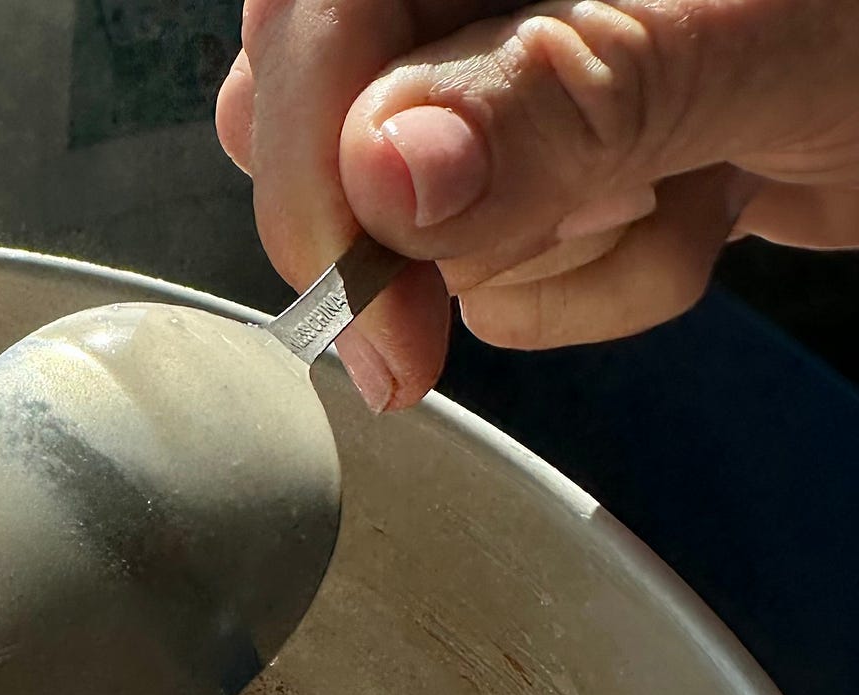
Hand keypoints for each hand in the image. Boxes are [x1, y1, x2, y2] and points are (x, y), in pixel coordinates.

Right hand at [216, 0, 858, 409]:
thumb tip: (383, 177)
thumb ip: (564, 90)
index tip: (363, 294)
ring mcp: (506, 75)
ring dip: (565, 251)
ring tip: (694, 176)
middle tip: (590, 218)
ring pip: (412, 228)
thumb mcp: (755, 32)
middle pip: (324, 121)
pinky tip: (693, 205)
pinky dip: (601, 280)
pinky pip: (495, 276)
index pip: (314, 12)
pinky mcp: (542, 162)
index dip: (312, 152)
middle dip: (446, 221)